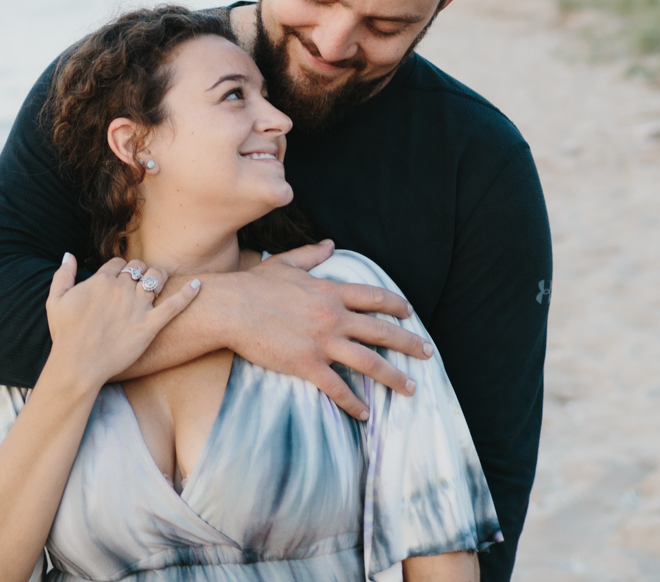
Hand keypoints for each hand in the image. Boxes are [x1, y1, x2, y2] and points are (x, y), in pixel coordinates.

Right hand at [42, 254, 200, 393]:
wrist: (78, 365)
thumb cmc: (65, 335)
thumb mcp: (55, 300)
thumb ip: (63, 274)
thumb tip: (68, 254)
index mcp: (101, 280)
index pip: (118, 263)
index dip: (120, 270)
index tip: (119, 279)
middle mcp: (122, 289)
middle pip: (139, 268)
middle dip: (140, 272)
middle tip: (139, 283)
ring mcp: (138, 307)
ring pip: (157, 278)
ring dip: (159, 277)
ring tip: (160, 282)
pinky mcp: (150, 325)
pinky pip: (174, 305)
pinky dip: (188, 293)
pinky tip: (199, 285)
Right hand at [223, 241, 430, 419]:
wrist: (230, 308)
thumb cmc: (255, 285)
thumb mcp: (286, 264)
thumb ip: (311, 255)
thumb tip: (330, 244)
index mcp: (330, 292)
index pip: (374, 297)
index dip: (396, 305)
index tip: (410, 313)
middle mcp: (333, 317)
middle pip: (382, 331)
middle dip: (409, 343)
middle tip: (428, 353)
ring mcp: (322, 342)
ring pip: (369, 363)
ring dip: (393, 377)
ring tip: (410, 388)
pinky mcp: (307, 365)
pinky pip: (337, 388)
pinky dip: (353, 403)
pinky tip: (365, 414)